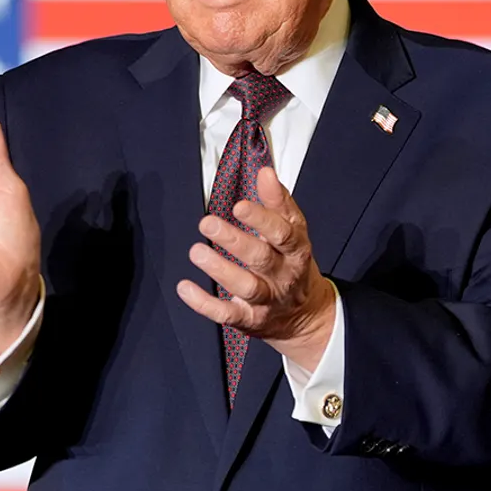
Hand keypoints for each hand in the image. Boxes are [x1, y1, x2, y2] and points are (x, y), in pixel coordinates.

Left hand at [177, 167, 336, 370]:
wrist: (305, 316)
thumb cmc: (292, 264)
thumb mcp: (294, 233)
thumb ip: (278, 202)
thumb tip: (265, 172)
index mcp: (296, 251)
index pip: (284, 233)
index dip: (262, 219)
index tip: (239, 206)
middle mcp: (283, 276)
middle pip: (261, 258)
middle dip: (234, 240)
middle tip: (208, 222)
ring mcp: (267, 300)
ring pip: (245, 286)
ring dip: (220, 269)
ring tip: (197, 251)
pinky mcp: (249, 319)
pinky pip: (227, 313)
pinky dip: (204, 303)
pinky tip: (185, 287)